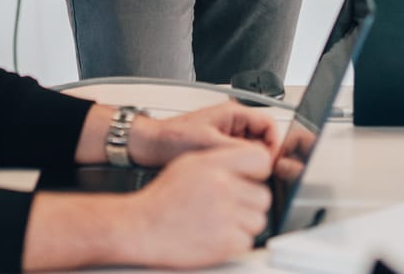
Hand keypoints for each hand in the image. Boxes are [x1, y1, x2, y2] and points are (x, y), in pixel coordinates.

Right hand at [125, 143, 272, 267]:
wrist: (140, 227)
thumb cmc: (162, 198)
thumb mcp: (190, 163)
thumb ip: (222, 161)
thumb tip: (250, 163)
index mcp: (214, 164)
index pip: (261, 160)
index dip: (258, 172)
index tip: (252, 180)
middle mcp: (222, 187)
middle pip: (263, 195)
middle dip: (250, 204)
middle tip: (231, 208)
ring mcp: (224, 215)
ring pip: (258, 221)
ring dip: (244, 225)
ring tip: (220, 222)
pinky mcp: (224, 243)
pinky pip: (247, 242)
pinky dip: (235, 243)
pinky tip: (216, 236)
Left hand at [130, 101, 280, 167]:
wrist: (150, 146)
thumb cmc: (171, 139)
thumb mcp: (209, 144)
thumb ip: (239, 150)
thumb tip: (263, 158)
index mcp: (233, 113)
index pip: (269, 125)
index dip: (274, 145)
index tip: (271, 164)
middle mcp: (232, 122)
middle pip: (262, 139)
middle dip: (261, 157)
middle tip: (255, 174)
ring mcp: (226, 135)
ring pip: (251, 151)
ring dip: (248, 163)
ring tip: (237, 174)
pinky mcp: (219, 147)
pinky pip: (238, 158)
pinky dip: (238, 167)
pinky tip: (228, 176)